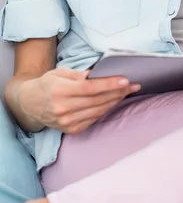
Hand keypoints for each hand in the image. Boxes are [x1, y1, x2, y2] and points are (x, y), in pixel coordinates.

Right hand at [17, 67, 140, 133]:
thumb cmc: (47, 84)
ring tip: (128, 92)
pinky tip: (114, 101)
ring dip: (115, 101)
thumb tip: (96, 74)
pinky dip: (105, 109)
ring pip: (98, 111)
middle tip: (133, 85)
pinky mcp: (71, 130)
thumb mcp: (58, 72)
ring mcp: (67, 122)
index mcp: (60, 91)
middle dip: (118, 92)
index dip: (109, 84)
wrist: (29, 105)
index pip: (90, 88)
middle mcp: (63, 109)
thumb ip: (77, 74)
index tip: (125, 80)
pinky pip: (94, 119)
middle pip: (97, 100)